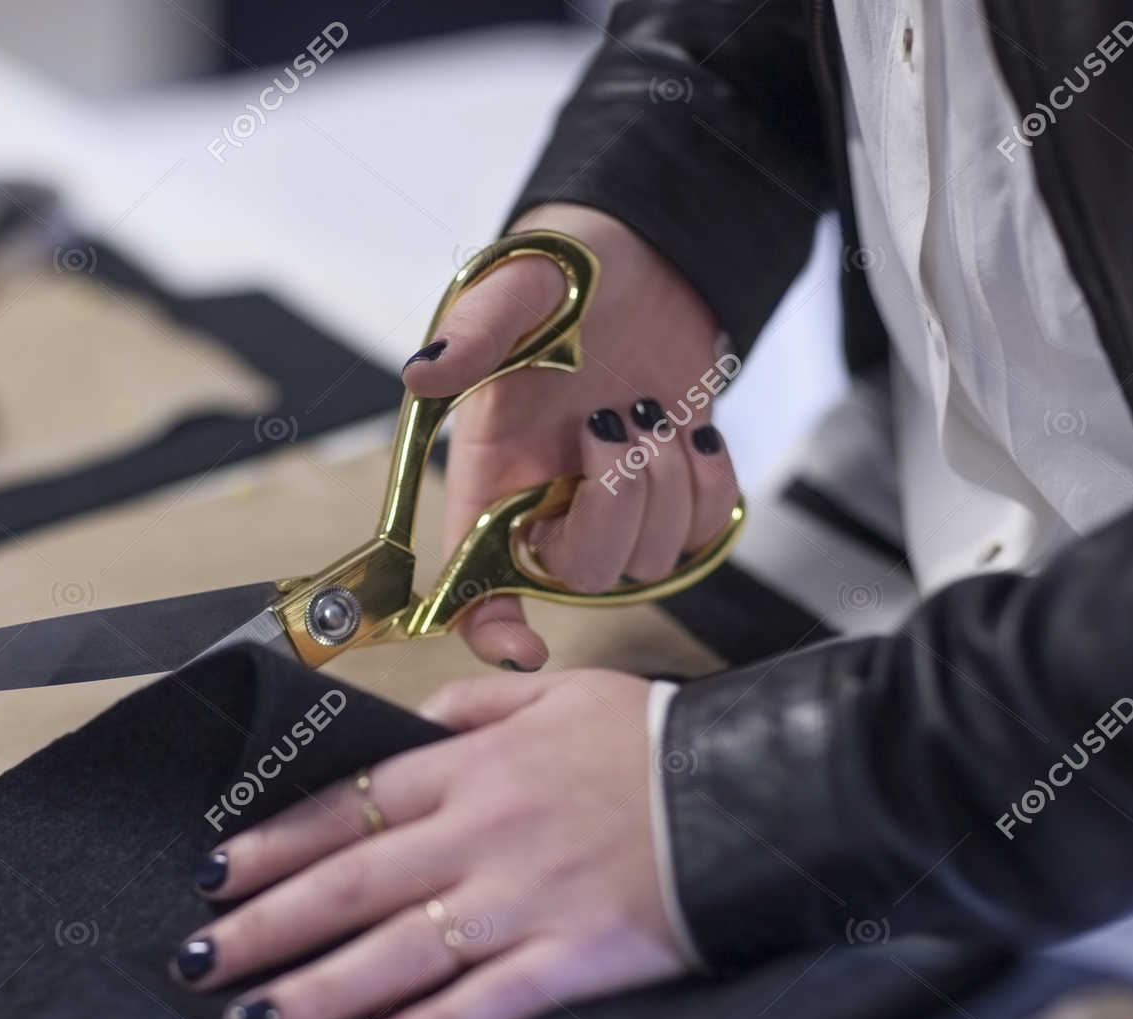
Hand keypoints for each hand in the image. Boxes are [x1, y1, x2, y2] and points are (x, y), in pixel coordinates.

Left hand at [170, 669, 693, 1018]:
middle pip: (350, 883)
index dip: (272, 843)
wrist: (752, 784)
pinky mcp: (573, 956)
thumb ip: (476, 703)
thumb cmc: (653, 740)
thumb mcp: (557, 692)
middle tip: (200, 957)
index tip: (215, 872)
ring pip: (398, 951)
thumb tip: (415, 723)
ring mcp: (524, 899)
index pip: (347, 806)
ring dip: (317, 989)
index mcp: (474, 768)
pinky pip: (484, 1001)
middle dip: (263, 925)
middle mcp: (482, 833)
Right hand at [403, 203, 741, 669]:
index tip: (526, 646)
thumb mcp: (514, 290)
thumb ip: (473, 334)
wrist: (644, 257)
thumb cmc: (564, 276)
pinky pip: (699, 534)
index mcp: (490, 475)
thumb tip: (424, 372)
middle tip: (616, 421)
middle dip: (613, 508)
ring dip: (662, 486)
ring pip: (646, 562)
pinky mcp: (670, 495)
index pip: (473, 582)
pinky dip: (707, 485)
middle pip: (579, 576)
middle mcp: (545, 505)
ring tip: (652, 411)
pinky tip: (693, 431)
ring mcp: (611, 506)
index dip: (491, 630)